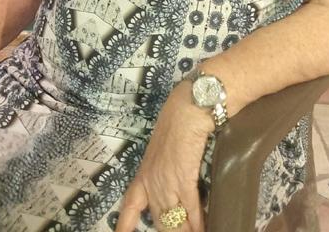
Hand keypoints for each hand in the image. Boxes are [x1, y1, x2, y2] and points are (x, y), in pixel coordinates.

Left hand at [116, 81, 213, 231]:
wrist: (187, 108)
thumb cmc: (177, 121)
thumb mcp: (164, 147)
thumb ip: (165, 165)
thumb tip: (175, 178)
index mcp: (144, 172)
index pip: (130, 205)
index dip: (124, 225)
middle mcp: (152, 181)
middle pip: (159, 220)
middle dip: (171, 231)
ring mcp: (166, 181)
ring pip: (174, 219)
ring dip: (185, 231)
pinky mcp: (183, 178)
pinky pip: (190, 208)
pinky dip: (198, 223)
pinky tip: (204, 229)